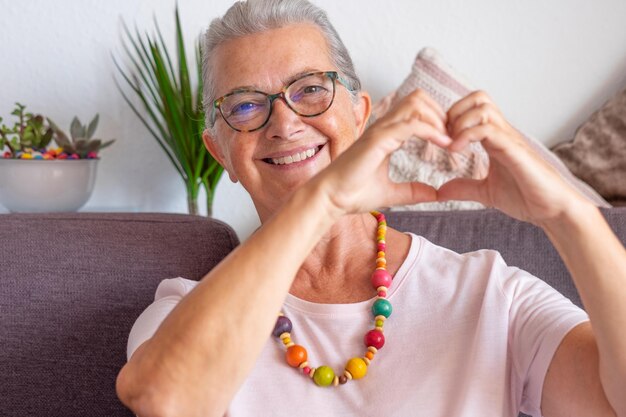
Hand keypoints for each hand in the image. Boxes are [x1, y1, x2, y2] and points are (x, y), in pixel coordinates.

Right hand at [314, 90, 451, 215]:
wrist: (331, 199)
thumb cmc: (352, 194)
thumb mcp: (392, 193)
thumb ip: (413, 191)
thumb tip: (435, 195)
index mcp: (386, 135)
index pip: (416, 110)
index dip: (437, 120)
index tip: (451, 141)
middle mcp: (384, 127)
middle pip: (419, 98)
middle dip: (440, 113)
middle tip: (452, 137)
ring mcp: (380, 130)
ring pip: (416, 104)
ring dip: (438, 118)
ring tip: (449, 140)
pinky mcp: (378, 139)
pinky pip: (411, 124)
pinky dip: (431, 131)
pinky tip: (443, 144)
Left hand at [438, 90, 590, 224]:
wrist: (554, 210)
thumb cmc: (527, 197)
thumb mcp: (486, 192)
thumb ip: (464, 188)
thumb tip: (441, 191)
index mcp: (495, 139)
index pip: (473, 107)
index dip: (452, 117)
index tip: (441, 140)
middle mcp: (503, 133)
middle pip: (478, 98)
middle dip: (454, 113)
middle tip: (444, 138)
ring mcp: (510, 139)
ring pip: (483, 108)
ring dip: (459, 122)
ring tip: (451, 146)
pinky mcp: (515, 150)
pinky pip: (490, 130)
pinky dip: (467, 135)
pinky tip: (457, 151)